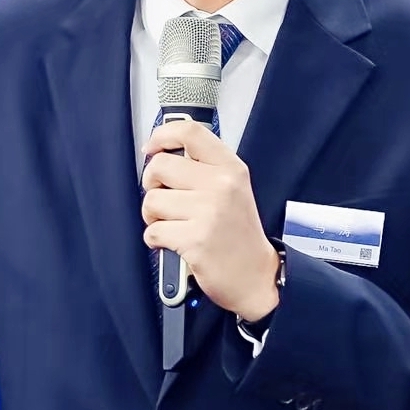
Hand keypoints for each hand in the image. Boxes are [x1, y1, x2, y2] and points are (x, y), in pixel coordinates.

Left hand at [141, 119, 279, 321]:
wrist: (257, 276)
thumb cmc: (239, 233)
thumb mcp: (233, 187)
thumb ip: (205, 167)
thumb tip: (161, 152)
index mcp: (230, 168)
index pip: (190, 133)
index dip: (163, 135)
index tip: (152, 148)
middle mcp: (221, 185)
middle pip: (160, 165)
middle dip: (152, 184)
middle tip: (163, 198)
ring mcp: (208, 212)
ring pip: (151, 200)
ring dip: (153, 216)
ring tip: (172, 224)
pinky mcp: (195, 240)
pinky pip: (153, 231)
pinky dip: (156, 239)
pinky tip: (174, 242)